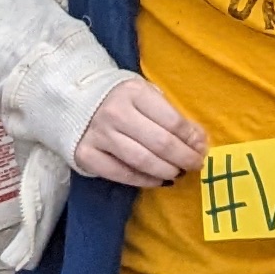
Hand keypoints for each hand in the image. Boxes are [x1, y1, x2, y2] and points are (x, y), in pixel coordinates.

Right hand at [73, 76, 207, 186]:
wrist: (73, 100)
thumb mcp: (144, 94)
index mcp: (133, 92)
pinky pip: (121, 174)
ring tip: (178, 173)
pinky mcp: (86, 155)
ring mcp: (99, 135)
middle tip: (195, 164)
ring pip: (142, 161)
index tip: (201, 147)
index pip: (172, 121)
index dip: (191, 138)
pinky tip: (158, 180)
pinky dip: (144, 180)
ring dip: (166, 170)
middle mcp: (115, 113)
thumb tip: (197, 140)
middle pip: (160, 143)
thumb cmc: (119, 97)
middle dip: (184, 157)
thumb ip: (169, 114)